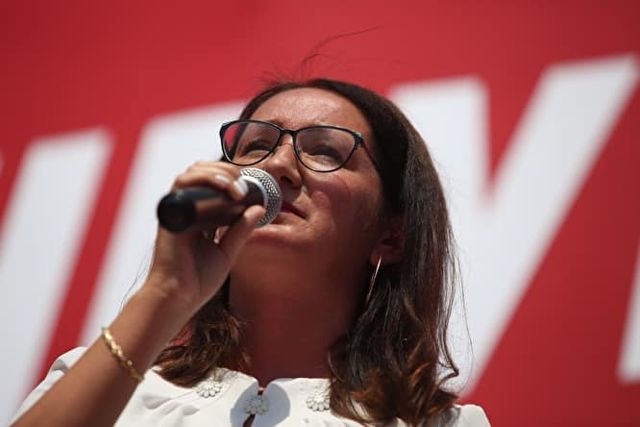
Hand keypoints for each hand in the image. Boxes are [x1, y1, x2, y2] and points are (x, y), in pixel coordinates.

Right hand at [144, 161, 264, 314]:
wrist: (179, 298)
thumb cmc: (198, 281)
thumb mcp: (227, 252)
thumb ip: (241, 230)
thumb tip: (257, 208)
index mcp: (201, 218)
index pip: (213, 185)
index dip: (232, 178)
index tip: (251, 187)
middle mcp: (188, 211)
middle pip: (203, 172)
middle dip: (227, 171)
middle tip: (244, 186)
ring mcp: (179, 210)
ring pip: (192, 172)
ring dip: (218, 173)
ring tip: (236, 187)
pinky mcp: (171, 213)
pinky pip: (182, 184)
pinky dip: (204, 180)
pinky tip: (225, 188)